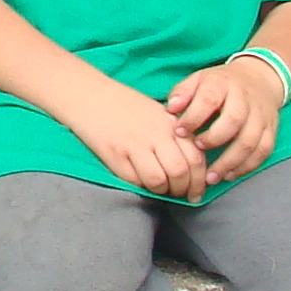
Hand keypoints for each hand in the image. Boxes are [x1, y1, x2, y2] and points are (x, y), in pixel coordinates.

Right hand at [66, 76, 210, 201]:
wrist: (90, 96)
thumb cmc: (126, 106)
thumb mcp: (159, 114)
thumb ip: (177, 136)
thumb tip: (192, 168)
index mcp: (170, 123)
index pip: (196, 158)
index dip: (200, 180)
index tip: (197, 192)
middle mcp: (156, 133)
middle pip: (180, 172)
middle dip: (183, 190)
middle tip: (180, 194)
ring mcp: (135, 145)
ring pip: (159, 180)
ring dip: (163, 191)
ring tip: (161, 189)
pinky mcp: (116, 156)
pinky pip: (136, 181)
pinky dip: (142, 187)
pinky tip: (141, 181)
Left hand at [166, 57, 282, 186]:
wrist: (258, 79)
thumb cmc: (221, 85)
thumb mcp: (199, 80)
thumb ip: (183, 93)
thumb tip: (171, 108)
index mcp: (222, 84)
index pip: (209, 99)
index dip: (193, 117)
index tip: (180, 132)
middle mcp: (244, 98)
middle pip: (234, 120)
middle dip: (214, 139)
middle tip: (198, 150)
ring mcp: (260, 115)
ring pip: (250, 140)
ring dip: (230, 161)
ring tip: (211, 176)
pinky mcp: (271, 129)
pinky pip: (263, 151)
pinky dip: (246, 166)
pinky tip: (229, 175)